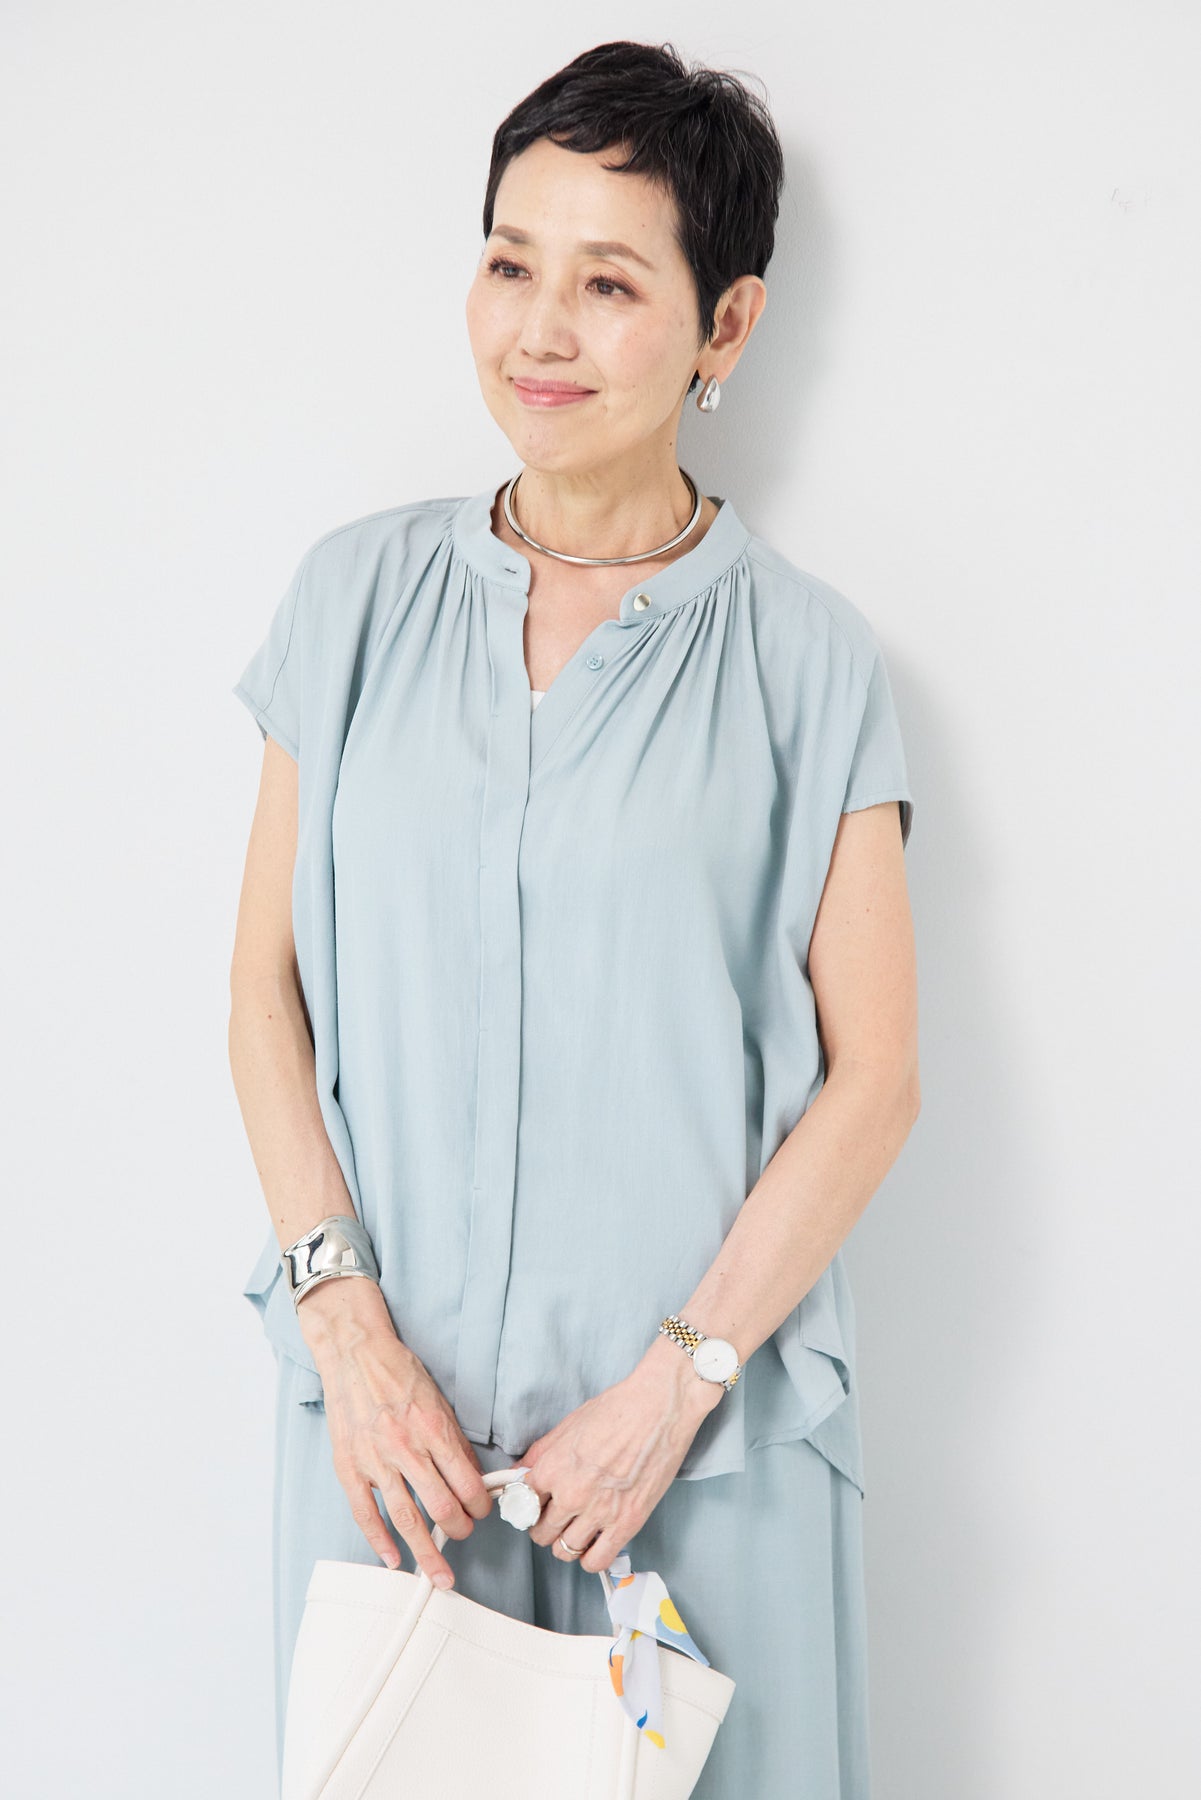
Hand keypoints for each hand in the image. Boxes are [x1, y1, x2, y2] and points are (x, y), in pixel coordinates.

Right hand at [297, 1277, 491, 1588]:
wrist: (354, 1353)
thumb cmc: (399, 1373)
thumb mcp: (439, 1400)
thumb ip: (453, 1441)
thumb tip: (472, 1478)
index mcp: (434, 1428)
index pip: (467, 1483)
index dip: (481, 1506)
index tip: (482, 1511)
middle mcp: (406, 1447)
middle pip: (442, 1506)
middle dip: (460, 1529)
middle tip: (464, 1534)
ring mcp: (376, 1459)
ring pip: (406, 1518)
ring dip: (426, 1552)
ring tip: (438, 1575)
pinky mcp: (350, 1466)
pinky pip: (365, 1513)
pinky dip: (379, 1541)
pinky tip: (392, 1559)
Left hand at [512, 1336, 722, 1574]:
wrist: (660, 1407)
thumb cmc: (618, 1408)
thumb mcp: (569, 1424)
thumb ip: (540, 1453)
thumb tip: (520, 1472)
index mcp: (552, 1468)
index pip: (522, 1504)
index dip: (528, 1503)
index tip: (536, 1503)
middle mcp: (570, 1494)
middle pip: (541, 1533)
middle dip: (544, 1526)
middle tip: (556, 1516)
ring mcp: (599, 1512)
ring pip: (564, 1551)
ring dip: (565, 1543)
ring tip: (575, 1529)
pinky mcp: (626, 1523)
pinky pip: (596, 1561)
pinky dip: (590, 1558)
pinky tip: (594, 1542)